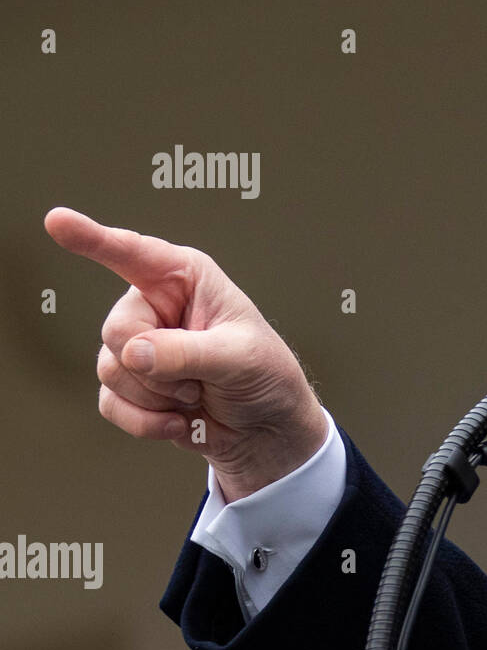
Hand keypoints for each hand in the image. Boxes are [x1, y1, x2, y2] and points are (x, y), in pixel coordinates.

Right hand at [44, 206, 329, 500]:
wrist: (266, 428)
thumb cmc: (265, 376)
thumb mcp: (239, 358)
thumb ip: (186, 352)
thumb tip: (131, 353)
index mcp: (185, 278)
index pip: (134, 253)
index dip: (93, 238)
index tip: (56, 220)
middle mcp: (154, 305)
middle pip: (117, 331)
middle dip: (159, 368)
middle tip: (202, 378)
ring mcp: (138, 345)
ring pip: (111, 370)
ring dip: (158, 397)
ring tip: (197, 394)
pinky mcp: (129, 384)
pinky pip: (110, 402)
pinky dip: (147, 421)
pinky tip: (181, 421)